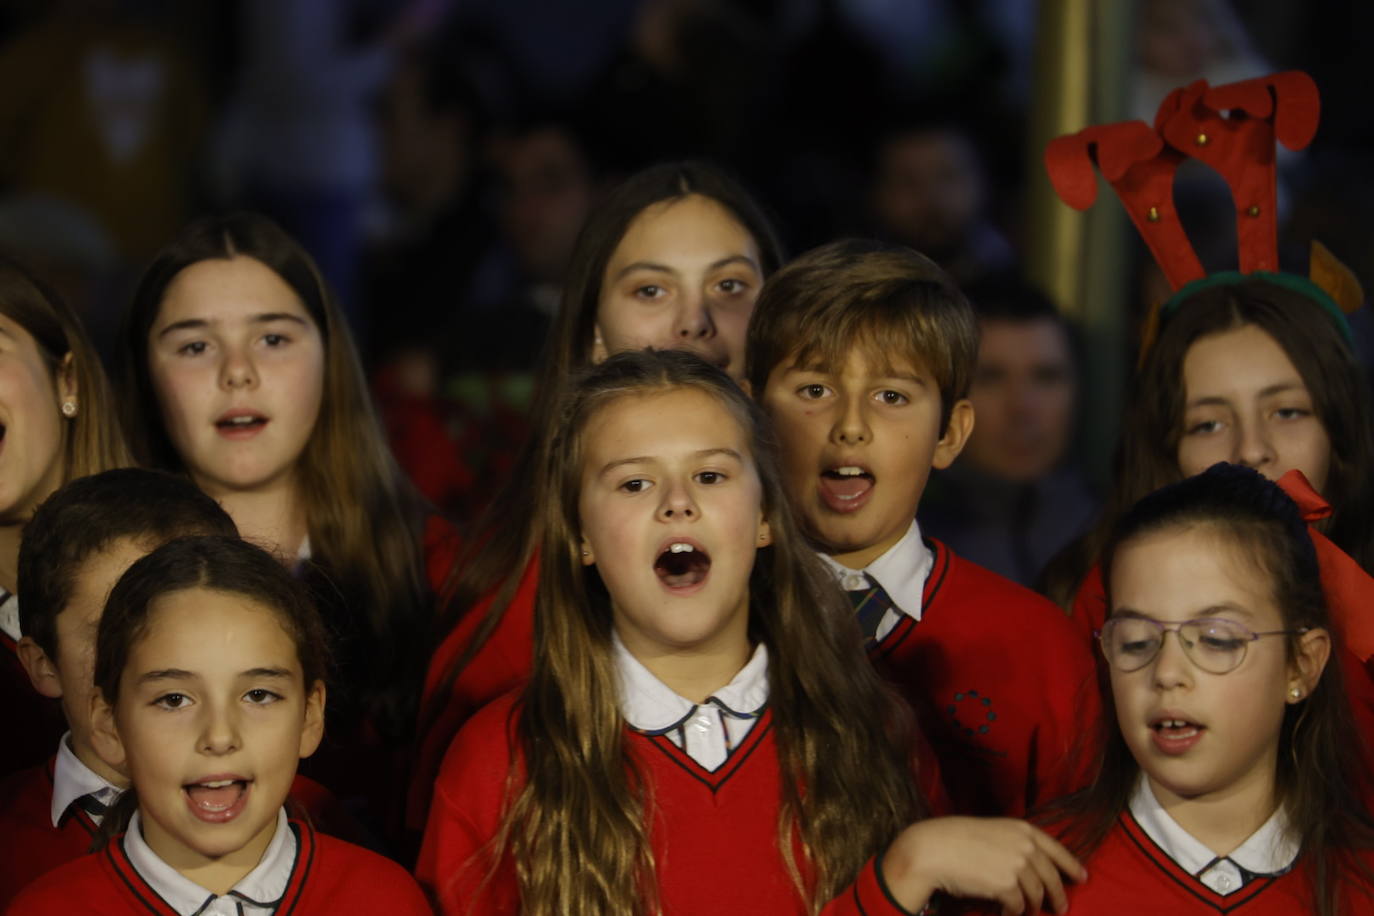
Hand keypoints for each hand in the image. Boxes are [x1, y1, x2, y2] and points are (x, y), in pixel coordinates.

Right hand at [881, 817, 1086, 914]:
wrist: (935, 849)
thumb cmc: (956, 838)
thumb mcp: (993, 832)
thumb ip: (1015, 844)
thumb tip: (1032, 867)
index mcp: (1022, 829)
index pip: (1057, 849)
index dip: (1072, 865)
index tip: (1082, 877)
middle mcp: (1025, 846)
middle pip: (1052, 877)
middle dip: (1058, 895)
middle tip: (1060, 909)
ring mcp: (1017, 865)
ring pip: (1036, 895)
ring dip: (1033, 907)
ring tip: (1026, 912)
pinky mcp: (1007, 886)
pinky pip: (1018, 906)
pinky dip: (1014, 913)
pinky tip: (1006, 913)